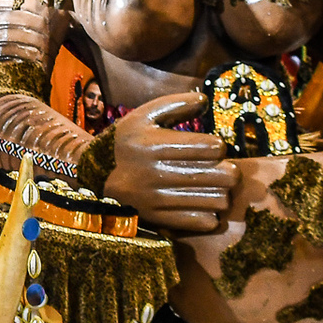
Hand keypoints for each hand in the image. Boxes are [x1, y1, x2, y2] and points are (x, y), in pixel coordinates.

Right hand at [106, 93, 236, 233]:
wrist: (95, 175)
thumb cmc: (127, 141)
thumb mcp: (144, 116)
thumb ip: (175, 104)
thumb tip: (205, 101)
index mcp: (154, 145)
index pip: (210, 147)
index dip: (217, 146)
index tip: (211, 147)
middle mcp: (156, 173)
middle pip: (221, 175)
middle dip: (227, 169)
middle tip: (220, 167)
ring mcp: (159, 200)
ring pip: (217, 200)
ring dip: (220, 191)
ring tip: (211, 185)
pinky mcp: (160, 219)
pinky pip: (204, 221)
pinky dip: (210, 213)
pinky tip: (201, 202)